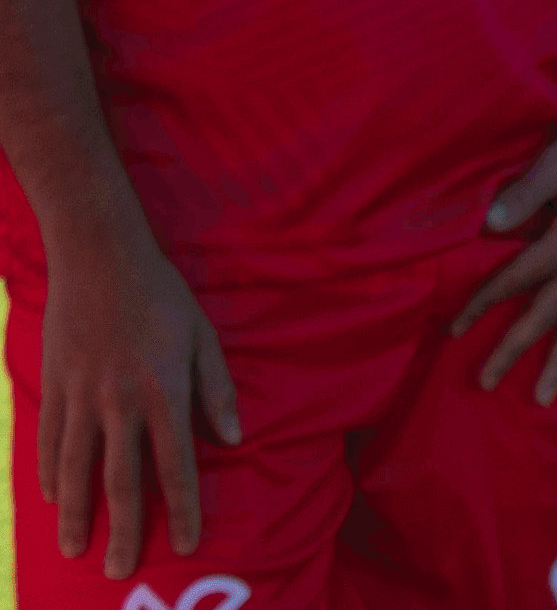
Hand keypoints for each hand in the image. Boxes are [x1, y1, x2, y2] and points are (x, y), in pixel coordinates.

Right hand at [35, 218, 238, 577]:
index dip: (183, 509)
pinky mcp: (52, 386)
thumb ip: (216, 389)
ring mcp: (80, 397)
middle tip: (121, 571)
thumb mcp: (203, 335)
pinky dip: (50, 475)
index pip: (176, 465)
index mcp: (164, 391)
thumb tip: (234, 438)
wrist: (98, 258)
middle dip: (124, 530)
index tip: (186, 545)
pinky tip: (55, 500)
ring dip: (77, 515)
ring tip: (77, 550)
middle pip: (122, 480)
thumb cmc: (161, 295)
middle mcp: (120, 402)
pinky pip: (48, 442)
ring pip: (76, 470)